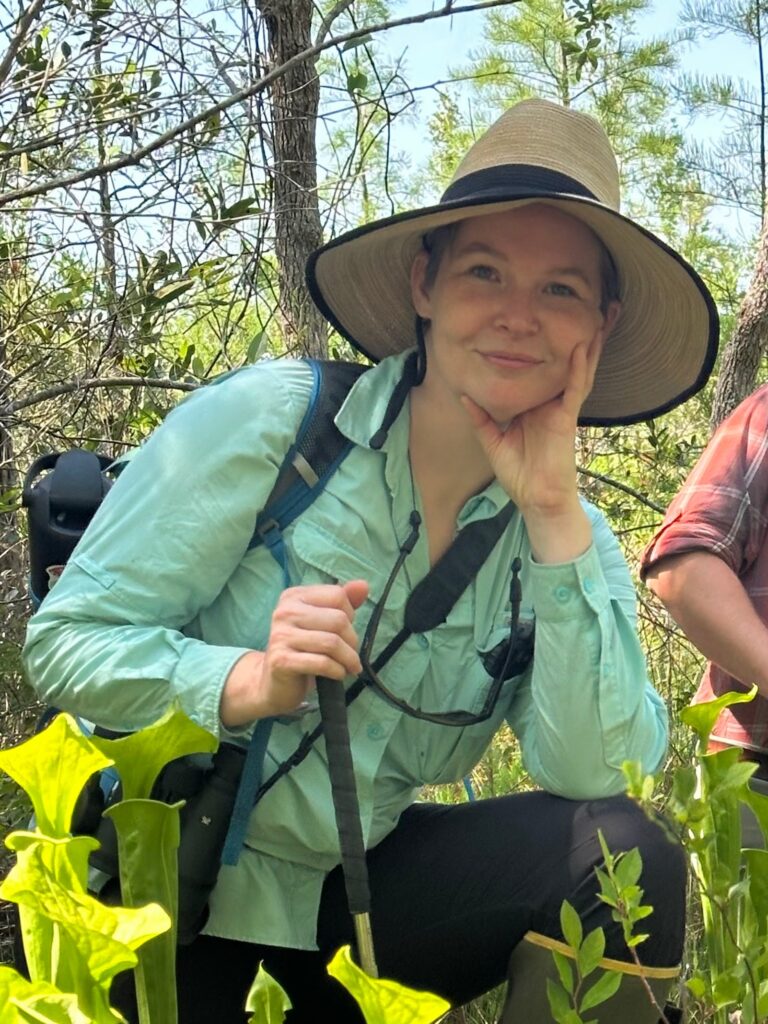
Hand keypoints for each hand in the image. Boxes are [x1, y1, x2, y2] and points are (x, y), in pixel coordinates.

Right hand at [219, 579, 368, 727]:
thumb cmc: (304, 649)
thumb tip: (363, 585)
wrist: (273, 681)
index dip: (349, 615)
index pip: (337, 595)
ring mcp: (281, 636)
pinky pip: (322, 663)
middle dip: (352, 641)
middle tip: (351, 655)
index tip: (345, 631)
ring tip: (348, 666)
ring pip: (332, 643)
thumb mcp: (322, 622)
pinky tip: (338, 674)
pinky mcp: (281, 660)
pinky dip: (337, 671)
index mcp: (295, 596)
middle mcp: (285, 611)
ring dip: (348, 659)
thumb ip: (342, 602)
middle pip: (338, 619)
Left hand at [461, 339, 599, 561]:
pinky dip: (578, 368)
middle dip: (578, 339)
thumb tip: (465, 395)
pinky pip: (574, 389)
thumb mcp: (492, 442)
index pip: (540, 372)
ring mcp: (561, 410)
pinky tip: (582, 347)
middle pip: (565, 365)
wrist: (536, 499)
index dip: (543, 349)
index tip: (540, 324)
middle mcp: (550, 403)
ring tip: (598, 318)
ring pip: (578, 371)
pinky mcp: (566, 419)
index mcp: (534, 406)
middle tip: (587, 310)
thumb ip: (481, 418)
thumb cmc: (519, 474)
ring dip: (589, 345)